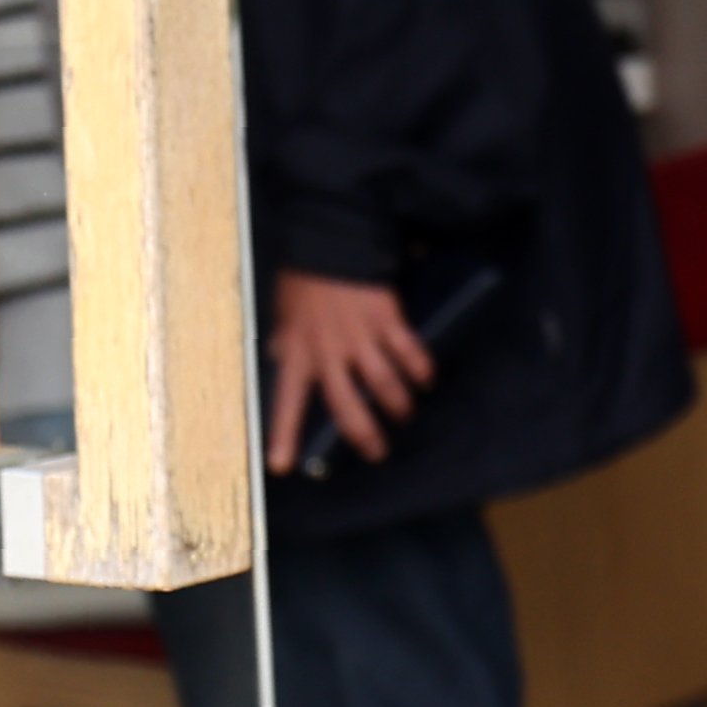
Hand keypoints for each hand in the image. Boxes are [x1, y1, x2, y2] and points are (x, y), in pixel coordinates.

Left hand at [264, 269, 432, 470]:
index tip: (281, 466)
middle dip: (364, 435)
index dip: (283, 435)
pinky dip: (420, 369)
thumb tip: (280, 359)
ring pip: (384, 385)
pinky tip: (426, 379)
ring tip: (404, 414)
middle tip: (377, 453)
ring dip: (398, 405)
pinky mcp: (386, 320)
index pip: (286, 400)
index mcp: (296, 350)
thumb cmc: (304, 280)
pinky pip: (408, 352)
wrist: (330, 240)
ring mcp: (359, 337)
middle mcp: (328, 351)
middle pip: (347, 406)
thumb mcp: (283, 313)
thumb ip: (285, 341)